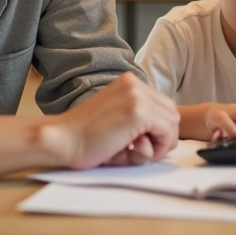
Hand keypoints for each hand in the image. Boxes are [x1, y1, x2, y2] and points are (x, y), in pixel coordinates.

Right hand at [39, 72, 179, 168]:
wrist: (62, 140)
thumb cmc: (86, 138)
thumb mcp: (118, 120)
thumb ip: (142, 123)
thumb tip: (168, 137)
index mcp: (129, 83)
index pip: (163, 105)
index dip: (159, 129)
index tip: (144, 143)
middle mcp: (135, 84)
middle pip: (172, 113)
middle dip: (163, 137)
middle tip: (142, 151)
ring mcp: (137, 96)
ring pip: (173, 123)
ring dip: (160, 144)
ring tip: (135, 152)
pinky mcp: (138, 112)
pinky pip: (167, 133)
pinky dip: (158, 148)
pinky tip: (136, 153)